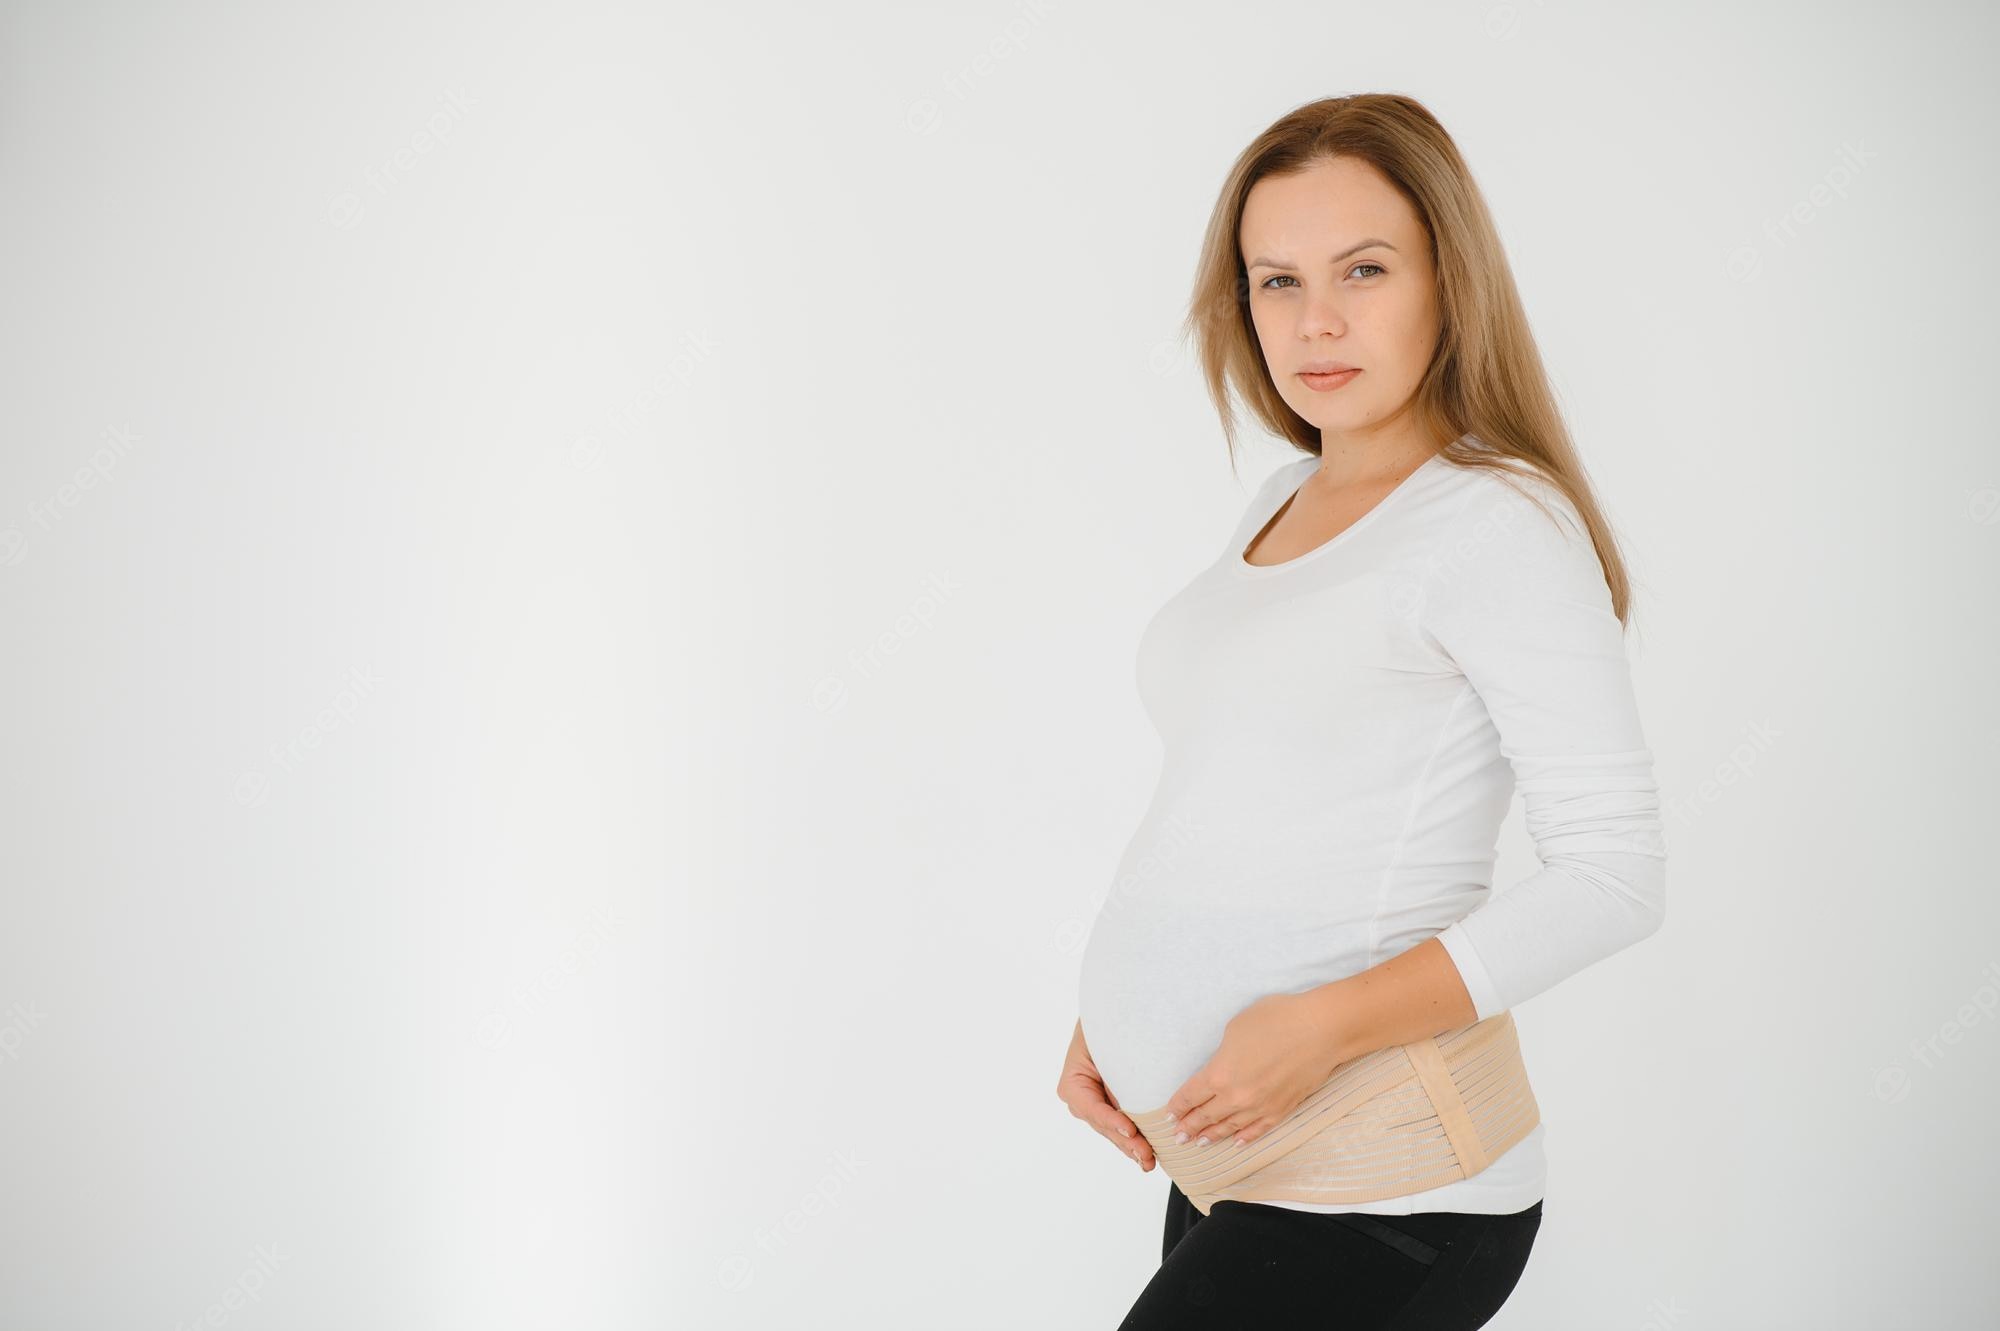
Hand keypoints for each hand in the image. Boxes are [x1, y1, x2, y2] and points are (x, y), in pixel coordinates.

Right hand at [1056, 1019, 1153, 1170]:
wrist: (1116, 1017)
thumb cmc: (1108, 1025)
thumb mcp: (1107, 1040)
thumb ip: (1115, 1060)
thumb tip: (1136, 1080)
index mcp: (1073, 1083)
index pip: (1093, 1107)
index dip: (1111, 1120)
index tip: (1130, 1130)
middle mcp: (1082, 1100)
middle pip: (1105, 1125)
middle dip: (1126, 1142)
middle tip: (1145, 1154)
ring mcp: (1098, 1107)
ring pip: (1115, 1132)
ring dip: (1132, 1148)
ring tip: (1148, 1160)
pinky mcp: (1114, 1109)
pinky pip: (1123, 1128)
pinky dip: (1135, 1141)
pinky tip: (1147, 1155)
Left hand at [1160, 990, 1340, 1148]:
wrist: (1320, 1031)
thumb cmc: (1277, 1020)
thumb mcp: (1236, 1028)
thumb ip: (1222, 1054)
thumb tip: (1221, 1066)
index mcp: (1219, 1073)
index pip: (1191, 1095)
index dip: (1178, 1105)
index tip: (1170, 1113)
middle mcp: (1236, 1096)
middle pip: (1206, 1116)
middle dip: (1189, 1126)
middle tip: (1177, 1136)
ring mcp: (1259, 1107)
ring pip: (1229, 1127)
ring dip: (1211, 1136)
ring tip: (1199, 1143)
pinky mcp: (1281, 1110)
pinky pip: (1256, 1130)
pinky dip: (1244, 1138)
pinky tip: (1235, 1143)